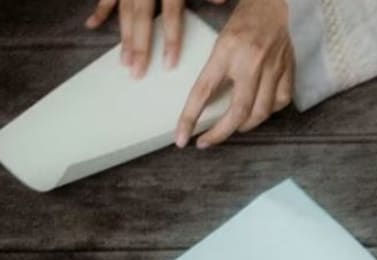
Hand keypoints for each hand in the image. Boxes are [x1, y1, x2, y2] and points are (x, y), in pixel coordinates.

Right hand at [86, 0, 227, 77]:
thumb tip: (221, 1)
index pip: (170, 16)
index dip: (170, 40)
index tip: (169, 64)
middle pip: (141, 19)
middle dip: (139, 47)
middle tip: (137, 72)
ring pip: (123, 11)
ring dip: (122, 37)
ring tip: (123, 62)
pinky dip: (100, 10)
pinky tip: (92, 26)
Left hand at [175, 0, 292, 148]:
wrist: (279, 2)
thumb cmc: (246, 16)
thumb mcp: (221, 38)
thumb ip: (214, 67)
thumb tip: (205, 99)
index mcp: (227, 51)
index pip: (203, 91)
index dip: (190, 118)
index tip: (182, 138)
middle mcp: (251, 62)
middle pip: (237, 111)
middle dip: (220, 133)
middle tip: (206, 142)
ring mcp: (273, 69)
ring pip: (260, 112)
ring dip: (243, 126)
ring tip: (231, 128)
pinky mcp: (288, 71)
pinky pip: (280, 102)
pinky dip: (268, 112)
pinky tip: (259, 111)